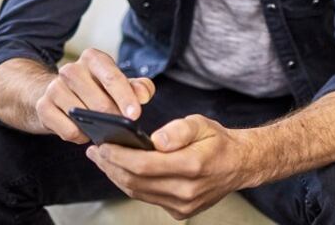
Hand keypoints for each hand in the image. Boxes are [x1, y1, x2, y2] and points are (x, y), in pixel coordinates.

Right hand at [36, 47, 155, 143]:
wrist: (55, 93)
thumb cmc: (95, 88)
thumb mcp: (118, 84)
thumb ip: (137, 87)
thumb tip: (144, 94)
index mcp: (93, 58)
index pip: (112, 78)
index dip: (125, 97)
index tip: (135, 115)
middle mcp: (71, 69)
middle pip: (99, 101)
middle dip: (114, 118)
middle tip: (121, 127)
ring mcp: (54, 87)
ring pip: (82, 116)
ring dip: (96, 128)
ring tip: (102, 128)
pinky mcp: (43, 106)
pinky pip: (68, 130)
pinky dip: (80, 136)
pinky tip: (84, 133)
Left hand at [86, 114, 252, 219]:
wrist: (239, 165)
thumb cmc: (217, 141)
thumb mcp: (201, 124)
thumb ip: (178, 130)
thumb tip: (155, 139)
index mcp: (193, 165)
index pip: (144, 165)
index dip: (119, 156)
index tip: (103, 145)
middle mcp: (188, 190)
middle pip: (136, 181)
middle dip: (111, 166)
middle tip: (96, 152)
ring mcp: (184, 205)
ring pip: (138, 192)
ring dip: (116, 177)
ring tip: (103, 160)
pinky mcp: (181, 212)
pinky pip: (148, 198)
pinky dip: (131, 184)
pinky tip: (122, 171)